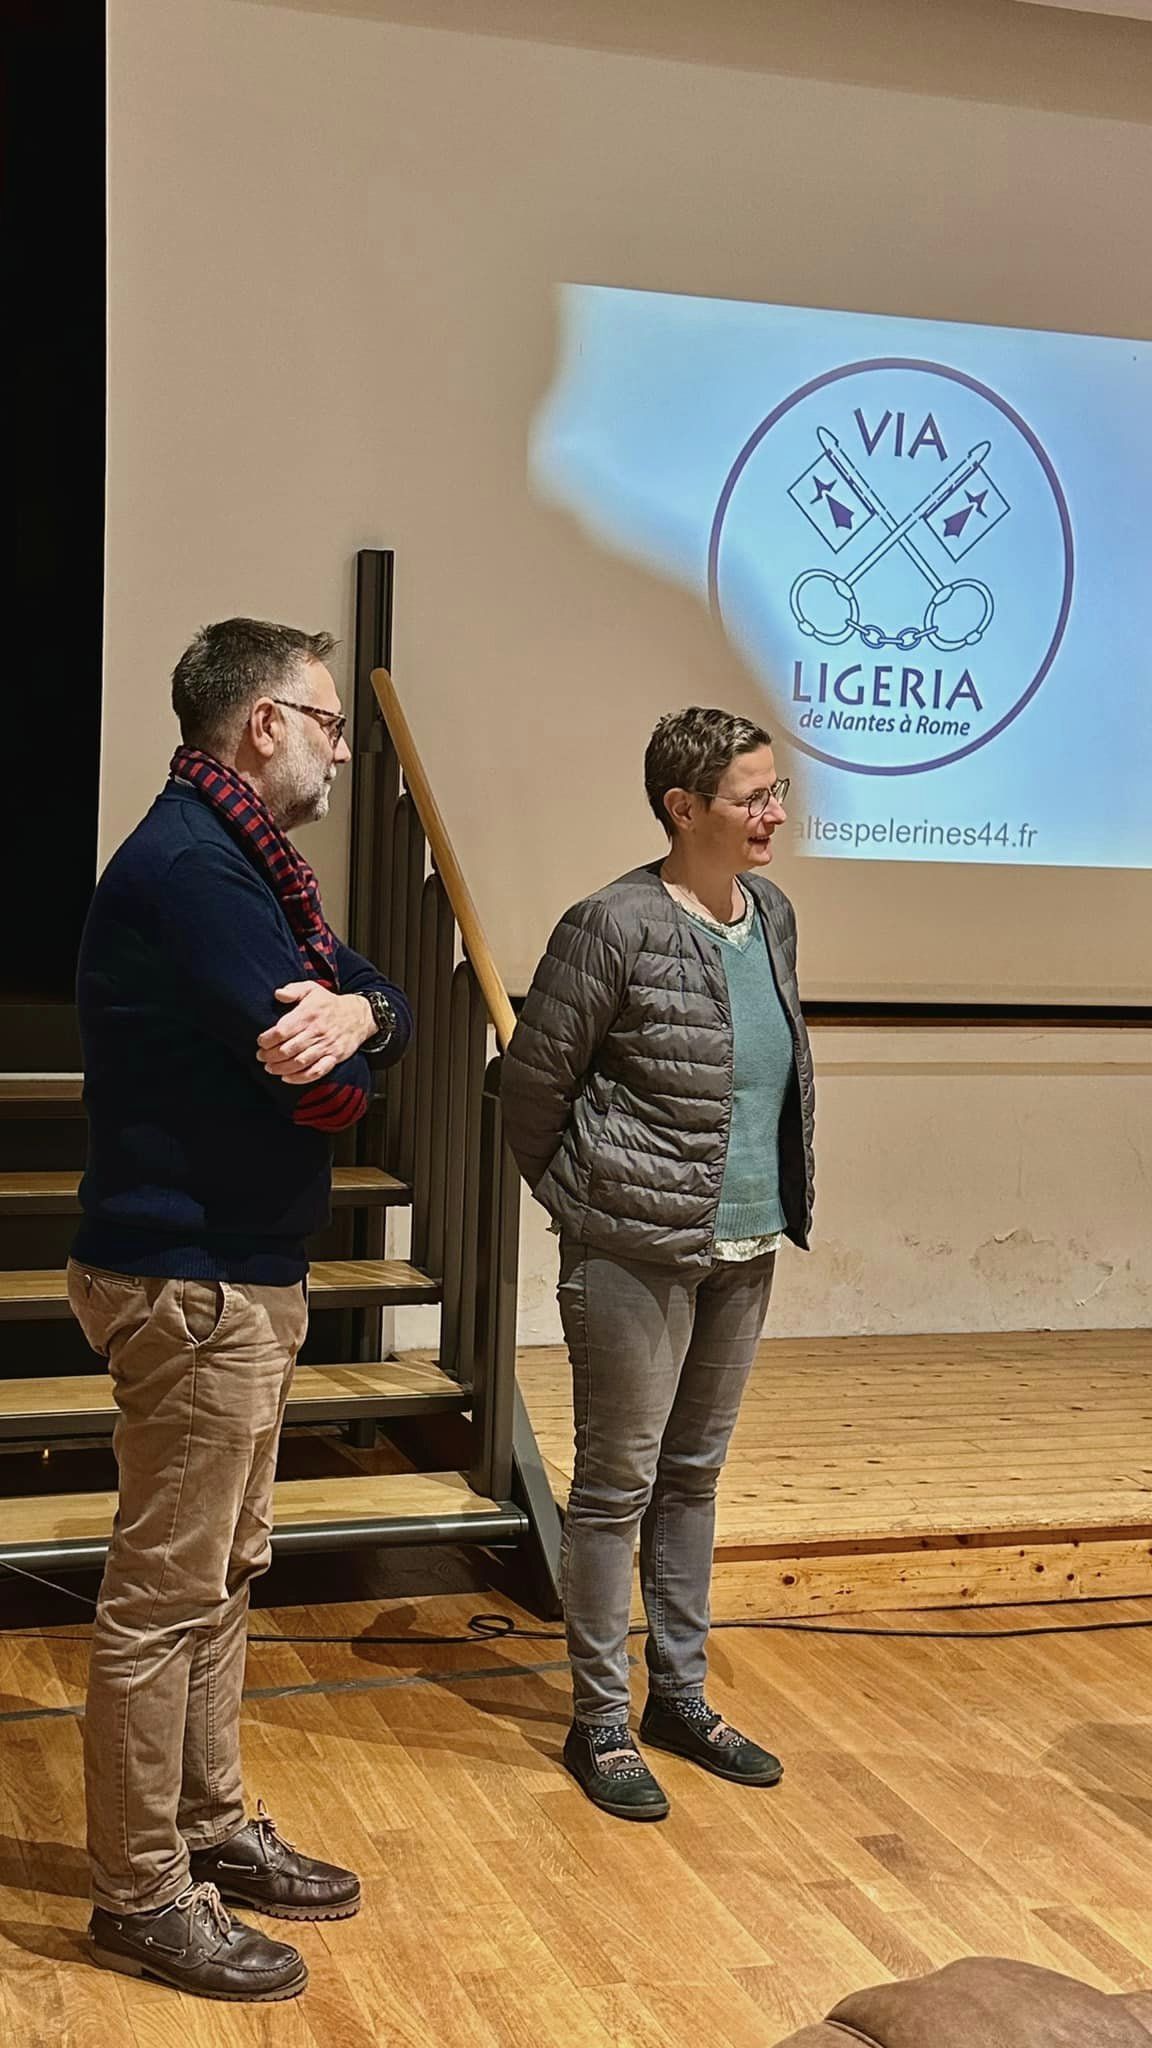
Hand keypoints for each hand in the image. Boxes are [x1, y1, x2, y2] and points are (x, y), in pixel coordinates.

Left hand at [257, 983, 373, 1084]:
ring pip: (299, 1062)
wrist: (359, 1016)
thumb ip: (293, 990)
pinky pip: (316, 1072)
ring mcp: (326, 1046)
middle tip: (261, 1056)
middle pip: (288, 1049)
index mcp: (308, 1014)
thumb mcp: (312, 989)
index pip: (282, 1031)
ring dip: (281, 1068)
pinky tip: (287, 1078)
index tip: (260, 1042)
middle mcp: (317, 1031)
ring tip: (269, 1068)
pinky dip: (300, 1078)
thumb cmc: (329, 1003)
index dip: (267, 1039)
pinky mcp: (334, 1057)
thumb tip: (277, 994)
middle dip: (270, 1055)